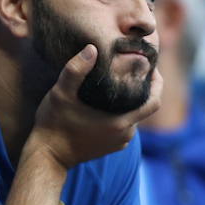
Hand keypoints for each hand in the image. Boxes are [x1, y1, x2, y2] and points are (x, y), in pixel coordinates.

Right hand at [28, 45, 163, 170]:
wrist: (47, 156)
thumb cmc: (54, 124)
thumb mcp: (61, 94)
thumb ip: (76, 70)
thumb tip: (92, 48)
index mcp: (120, 122)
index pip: (154, 102)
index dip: (157, 83)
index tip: (150, 67)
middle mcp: (125, 135)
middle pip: (144, 107)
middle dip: (141, 87)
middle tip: (131, 67)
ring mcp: (119, 142)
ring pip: (133, 116)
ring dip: (130, 100)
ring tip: (119, 81)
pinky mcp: (111, 146)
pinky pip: (124, 126)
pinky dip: (121, 112)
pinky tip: (108, 101)